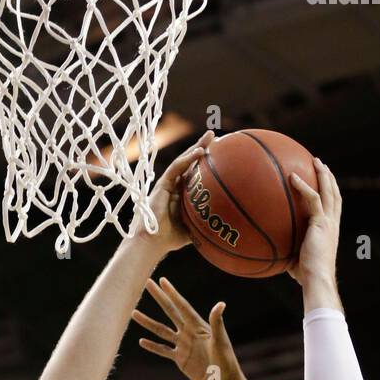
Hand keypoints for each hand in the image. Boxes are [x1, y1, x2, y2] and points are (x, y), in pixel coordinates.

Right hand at [133, 278, 244, 379]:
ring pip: (161, 331)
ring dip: (148, 322)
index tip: (162, 280)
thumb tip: (220, 304)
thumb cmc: (226, 362)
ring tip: (134, 313)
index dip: (172, 293)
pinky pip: (163, 350)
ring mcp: (183, 345)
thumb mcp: (220, 341)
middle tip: (147, 284)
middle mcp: (189, 332)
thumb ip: (217, 323)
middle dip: (159, 298)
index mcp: (198, 326)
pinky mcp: (180, 358)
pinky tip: (141, 341)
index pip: (182, 306)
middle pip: (170, 311)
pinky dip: (152, 346)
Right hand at [138, 132, 214, 254]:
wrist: (153, 242)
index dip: (205, 162)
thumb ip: (206, 223)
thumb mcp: (194, 228)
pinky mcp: (162, 184)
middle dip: (202, 148)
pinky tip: (199, 151)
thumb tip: (226, 226)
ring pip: (183, 161)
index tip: (220, 153)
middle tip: (215, 137)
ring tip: (209, 136)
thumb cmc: (170, 239)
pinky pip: (175, 168)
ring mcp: (168, 184)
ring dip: (196, 147)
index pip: (195, 173)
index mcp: (182, 193)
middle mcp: (175, 185)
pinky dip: (187, 159)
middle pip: (190, 162)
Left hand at [288, 157, 342, 306]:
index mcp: (330, 231)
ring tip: (316, 161)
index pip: (333, 208)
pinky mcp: (322, 223)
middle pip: (335, 194)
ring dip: (323, 175)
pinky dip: (304, 186)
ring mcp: (329, 222)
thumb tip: (269, 250)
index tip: (323, 182)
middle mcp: (333, 224)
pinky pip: (313, 199)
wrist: (316, 279)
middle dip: (329, 178)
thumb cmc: (305, 277)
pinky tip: (292, 177)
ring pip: (330, 191)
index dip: (330, 193)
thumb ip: (287, 250)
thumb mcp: (295, 260)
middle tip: (321, 165)